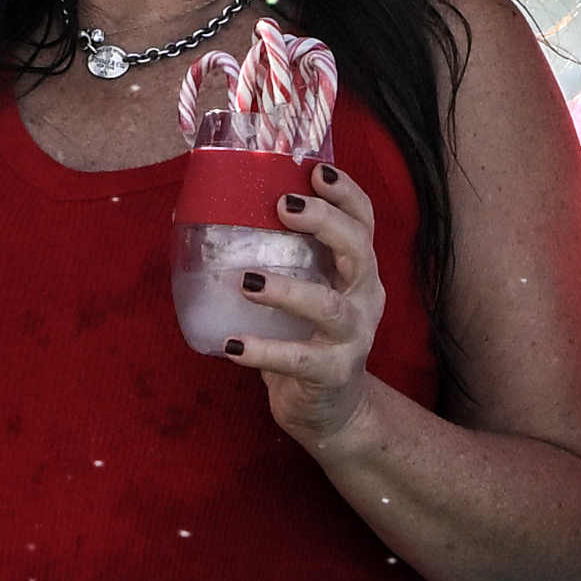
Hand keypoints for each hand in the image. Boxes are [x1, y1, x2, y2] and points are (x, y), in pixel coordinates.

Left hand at [228, 158, 396, 447]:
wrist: (332, 410)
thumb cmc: (307, 338)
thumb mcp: (307, 291)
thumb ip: (281, 258)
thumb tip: (216, 209)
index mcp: (358, 271)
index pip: (364, 221)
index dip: (346, 192)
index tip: (315, 170)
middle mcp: (365, 298)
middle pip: (359, 250)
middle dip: (325, 222)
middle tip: (283, 207)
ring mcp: (354, 337)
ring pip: (330, 307)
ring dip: (289, 291)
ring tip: (248, 280)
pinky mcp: (333, 374)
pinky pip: (299, 360)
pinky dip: (264, 351)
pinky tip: (233, 346)